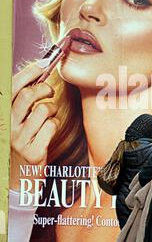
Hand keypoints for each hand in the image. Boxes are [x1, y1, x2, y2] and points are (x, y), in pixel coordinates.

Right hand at [10, 64, 58, 190]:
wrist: (18, 177)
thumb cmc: (22, 141)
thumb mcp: (16, 119)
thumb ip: (23, 99)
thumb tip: (39, 69)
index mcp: (2, 115)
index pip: (11, 87)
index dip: (29, 72)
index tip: (44, 64)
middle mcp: (5, 126)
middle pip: (27, 95)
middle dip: (44, 89)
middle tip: (49, 92)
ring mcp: (18, 140)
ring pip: (43, 110)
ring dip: (52, 109)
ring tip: (49, 117)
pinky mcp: (33, 153)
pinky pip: (51, 127)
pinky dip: (55, 125)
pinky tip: (50, 131)